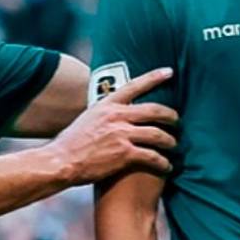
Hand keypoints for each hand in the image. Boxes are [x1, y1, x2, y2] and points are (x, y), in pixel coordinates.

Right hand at [51, 67, 176, 181]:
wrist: (61, 161)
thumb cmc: (71, 144)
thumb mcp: (87, 119)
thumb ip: (104, 114)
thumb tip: (114, 113)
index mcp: (107, 105)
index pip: (134, 86)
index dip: (154, 77)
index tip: (169, 72)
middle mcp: (116, 116)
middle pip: (154, 110)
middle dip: (171, 116)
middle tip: (178, 121)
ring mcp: (122, 134)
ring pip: (158, 134)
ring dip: (170, 141)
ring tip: (173, 146)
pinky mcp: (125, 154)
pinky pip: (152, 156)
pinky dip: (163, 162)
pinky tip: (167, 167)